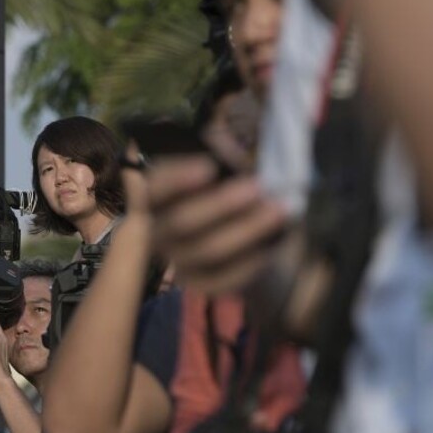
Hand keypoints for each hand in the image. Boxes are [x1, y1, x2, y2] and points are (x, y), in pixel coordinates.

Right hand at [146, 156, 286, 295]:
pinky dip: (249, 263)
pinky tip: (270, 248)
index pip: (153, 190)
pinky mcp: (200, 284)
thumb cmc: (231, 192)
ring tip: (279, 210)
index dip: (176, 180)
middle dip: (221, 204)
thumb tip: (223, 148)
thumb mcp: (226, 165)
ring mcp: (178, 261)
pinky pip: (222, 278)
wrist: (248, 238)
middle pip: (181, 222)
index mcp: (160, 199)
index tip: (209, 167)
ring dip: (246, 229)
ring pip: (207, 250)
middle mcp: (160, 232)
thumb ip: (221, 155)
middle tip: (257, 187)